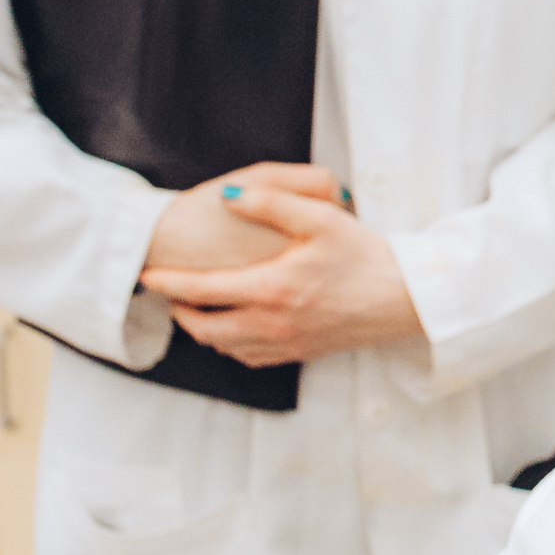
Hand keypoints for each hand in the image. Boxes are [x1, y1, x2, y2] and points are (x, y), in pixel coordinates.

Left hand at [140, 172, 422, 364]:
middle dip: (180, 311)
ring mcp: (286, 344)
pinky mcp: (301, 353)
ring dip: (203, 330)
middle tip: (170, 293)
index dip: (168, 284)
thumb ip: (272, 203)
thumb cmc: (367, 257)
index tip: (148, 276)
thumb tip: (231, 197)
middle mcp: (272, 324)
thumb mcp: (322, 219)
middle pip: (205, 329)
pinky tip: (234, 329)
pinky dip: (231, 345)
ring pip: (225, 347)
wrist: (406, 300)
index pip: (202, 291)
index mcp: (271, 289)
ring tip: (197, 309)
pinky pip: (251, 358)